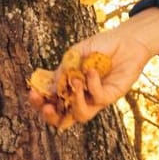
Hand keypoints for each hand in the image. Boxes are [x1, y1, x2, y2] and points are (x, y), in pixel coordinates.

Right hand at [26, 9, 158, 128]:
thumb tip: (51, 89)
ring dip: (75, 101)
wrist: (125, 40)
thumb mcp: (76, 54)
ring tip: (76, 82)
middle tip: (47, 106)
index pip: (51, 101)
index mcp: (68, 86)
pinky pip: (97, 98)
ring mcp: (95, 98)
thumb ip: (63, 70)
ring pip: (80, 115)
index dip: (39, 102)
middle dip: (51, 116)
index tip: (33, 93)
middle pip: (62, 119)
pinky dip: (92, 84)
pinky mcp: (110, 97)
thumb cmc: (100, 46)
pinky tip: (93, 70)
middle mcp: (80, 96)